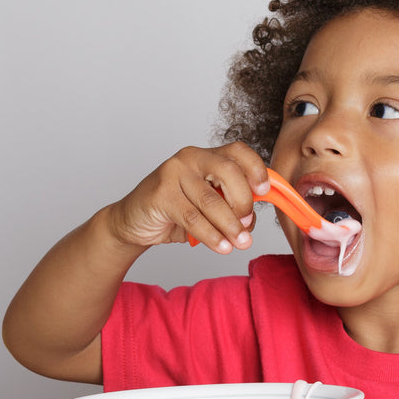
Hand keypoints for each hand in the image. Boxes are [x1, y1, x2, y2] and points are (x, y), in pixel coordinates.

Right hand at [106, 143, 270, 254]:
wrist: (132, 221)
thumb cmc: (176, 211)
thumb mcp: (209, 204)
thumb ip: (231, 204)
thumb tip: (253, 218)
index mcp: (208, 156)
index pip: (238, 152)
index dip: (256, 169)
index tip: (265, 191)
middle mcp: (191, 158)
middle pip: (228, 172)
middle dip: (244, 202)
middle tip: (247, 225)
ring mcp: (173, 173)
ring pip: (211, 200)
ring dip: (230, 225)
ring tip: (241, 243)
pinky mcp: (160, 193)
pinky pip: (193, 217)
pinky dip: (211, 235)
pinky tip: (221, 247)